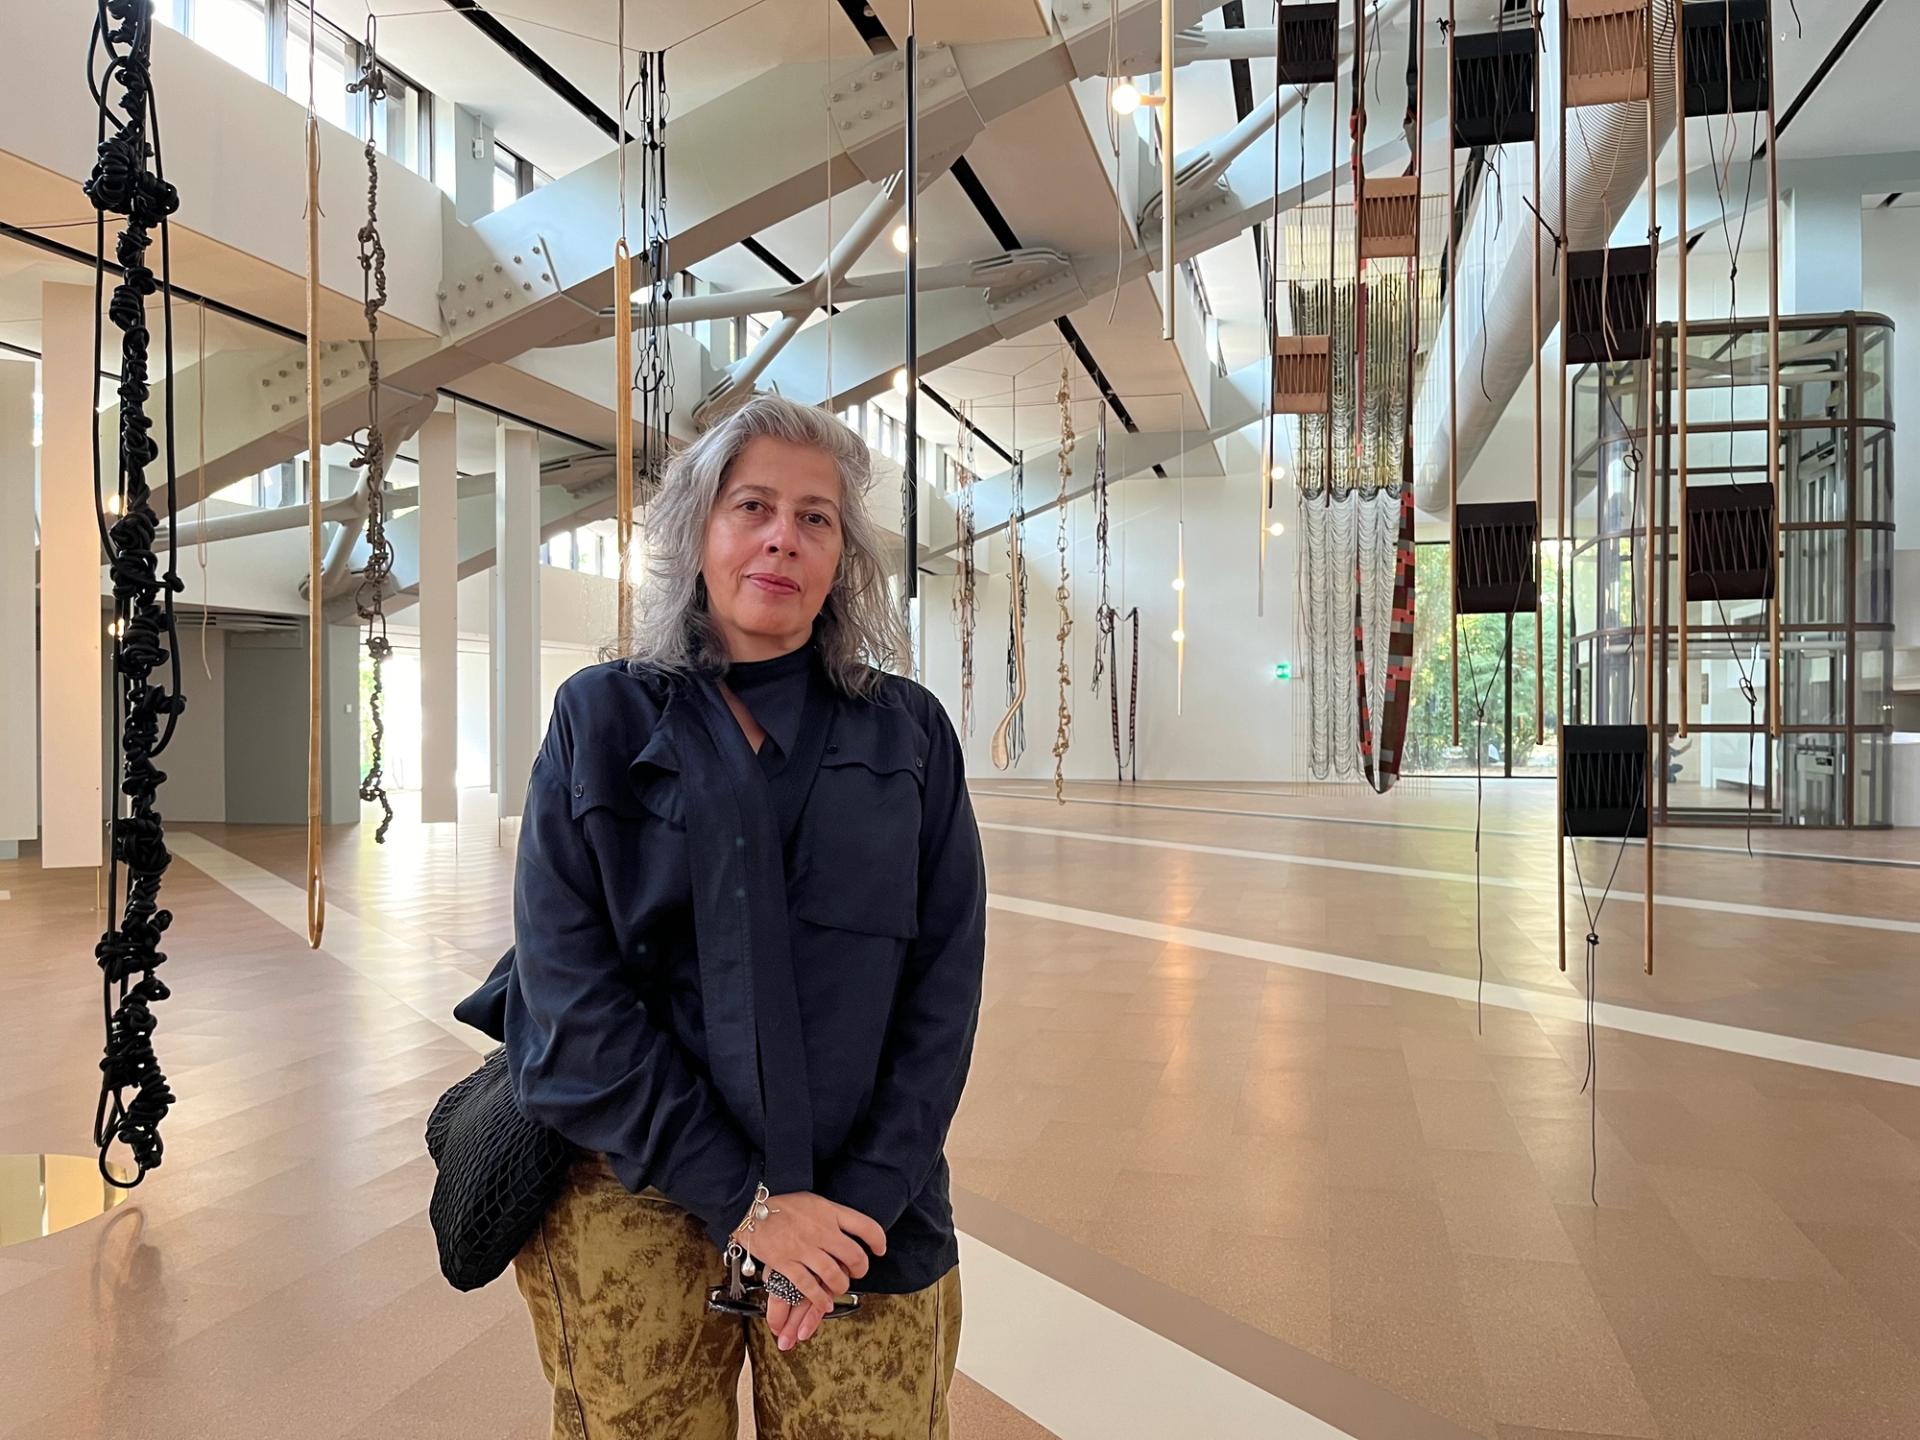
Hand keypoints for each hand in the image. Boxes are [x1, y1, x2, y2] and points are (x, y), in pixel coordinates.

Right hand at [737, 1191, 883, 1341]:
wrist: (750, 1208)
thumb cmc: (781, 1204)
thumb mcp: (812, 1201)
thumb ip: (831, 1215)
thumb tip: (850, 1229)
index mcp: (829, 1212)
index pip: (866, 1226)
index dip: (878, 1241)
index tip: (880, 1249)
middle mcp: (821, 1230)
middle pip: (854, 1256)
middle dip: (861, 1269)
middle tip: (858, 1272)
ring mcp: (804, 1248)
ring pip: (834, 1275)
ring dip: (841, 1286)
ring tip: (840, 1287)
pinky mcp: (786, 1264)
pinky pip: (809, 1287)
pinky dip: (820, 1299)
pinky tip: (824, 1303)